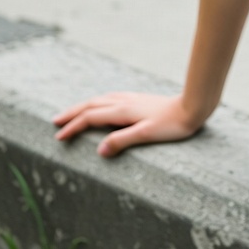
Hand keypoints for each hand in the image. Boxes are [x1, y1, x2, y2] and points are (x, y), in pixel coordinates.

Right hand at [53, 92, 201, 157]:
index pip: (91, 118)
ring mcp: (132, 99)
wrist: (193, 107)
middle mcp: (124, 102)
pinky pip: (111, 98)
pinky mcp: (139, 100)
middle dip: (73, 113)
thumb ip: (123, 140)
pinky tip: (103, 105)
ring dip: (84, 106)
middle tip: (55, 121)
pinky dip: (99, 102)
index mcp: (123, 111)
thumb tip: (99, 150)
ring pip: (101, 99)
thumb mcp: (147, 135)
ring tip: (73, 113)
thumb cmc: (172, 124)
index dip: (73, 127)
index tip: (58, 137)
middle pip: (92, 105)